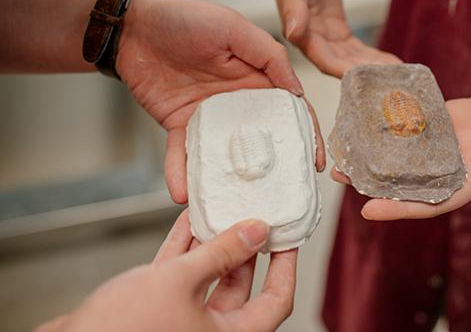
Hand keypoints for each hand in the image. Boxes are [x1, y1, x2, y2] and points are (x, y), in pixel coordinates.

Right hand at [36, 210, 296, 331]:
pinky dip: (183, 249)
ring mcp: (182, 320)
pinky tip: (187, 221)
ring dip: (212, 243)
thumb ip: (221, 254)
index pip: (277, 301)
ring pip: (207, 277)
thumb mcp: (180, 282)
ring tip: (222, 209)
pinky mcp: (155, 310)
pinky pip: (179, 276)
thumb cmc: (123, 328)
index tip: (288, 236)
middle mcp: (210, 331)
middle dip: (245, 248)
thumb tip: (257, 231)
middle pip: (241, 285)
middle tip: (253, 213)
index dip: (286, 267)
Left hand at [117, 0, 325, 202]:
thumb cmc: (186, 17)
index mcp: (258, 80)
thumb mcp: (235, 28)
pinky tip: (182, 194)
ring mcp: (209, 118)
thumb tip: (297, 92)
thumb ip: (270, 57)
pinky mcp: (179, 126)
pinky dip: (180, 175)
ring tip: (234, 207)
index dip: (307, 136)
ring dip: (228, 181)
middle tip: (282, 196)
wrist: (133, 25)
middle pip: (263, 141)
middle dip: (275, 169)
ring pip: (224, 157)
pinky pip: (183, 155)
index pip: (291, 111)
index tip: (317, 163)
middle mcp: (237, 103)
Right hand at [275, 0, 400, 77]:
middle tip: (387, 81)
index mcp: (298, 31)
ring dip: (371, 67)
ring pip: (350, 59)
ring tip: (395, 74)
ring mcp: (325, 37)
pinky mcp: (337, 32)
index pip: (321, 58)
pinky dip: (371, 56)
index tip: (362, 79)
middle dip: (363, 74)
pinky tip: (389, 63)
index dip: (341, 71)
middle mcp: (311, 40)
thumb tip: (292, 33)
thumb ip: (294, 7)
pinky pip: (356, 49)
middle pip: (339, 64)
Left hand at [335, 89, 470, 239]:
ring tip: (345, 137)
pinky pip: (424, 114)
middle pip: (409, 174)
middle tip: (338, 172)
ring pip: (410, 143)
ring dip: (379, 143)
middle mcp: (458, 162)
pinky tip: (375, 105)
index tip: (367, 210)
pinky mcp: (457, 114)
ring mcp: (455, 138)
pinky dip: (401, 111)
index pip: (430, 202)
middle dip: (375, 176)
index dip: (399, 208)